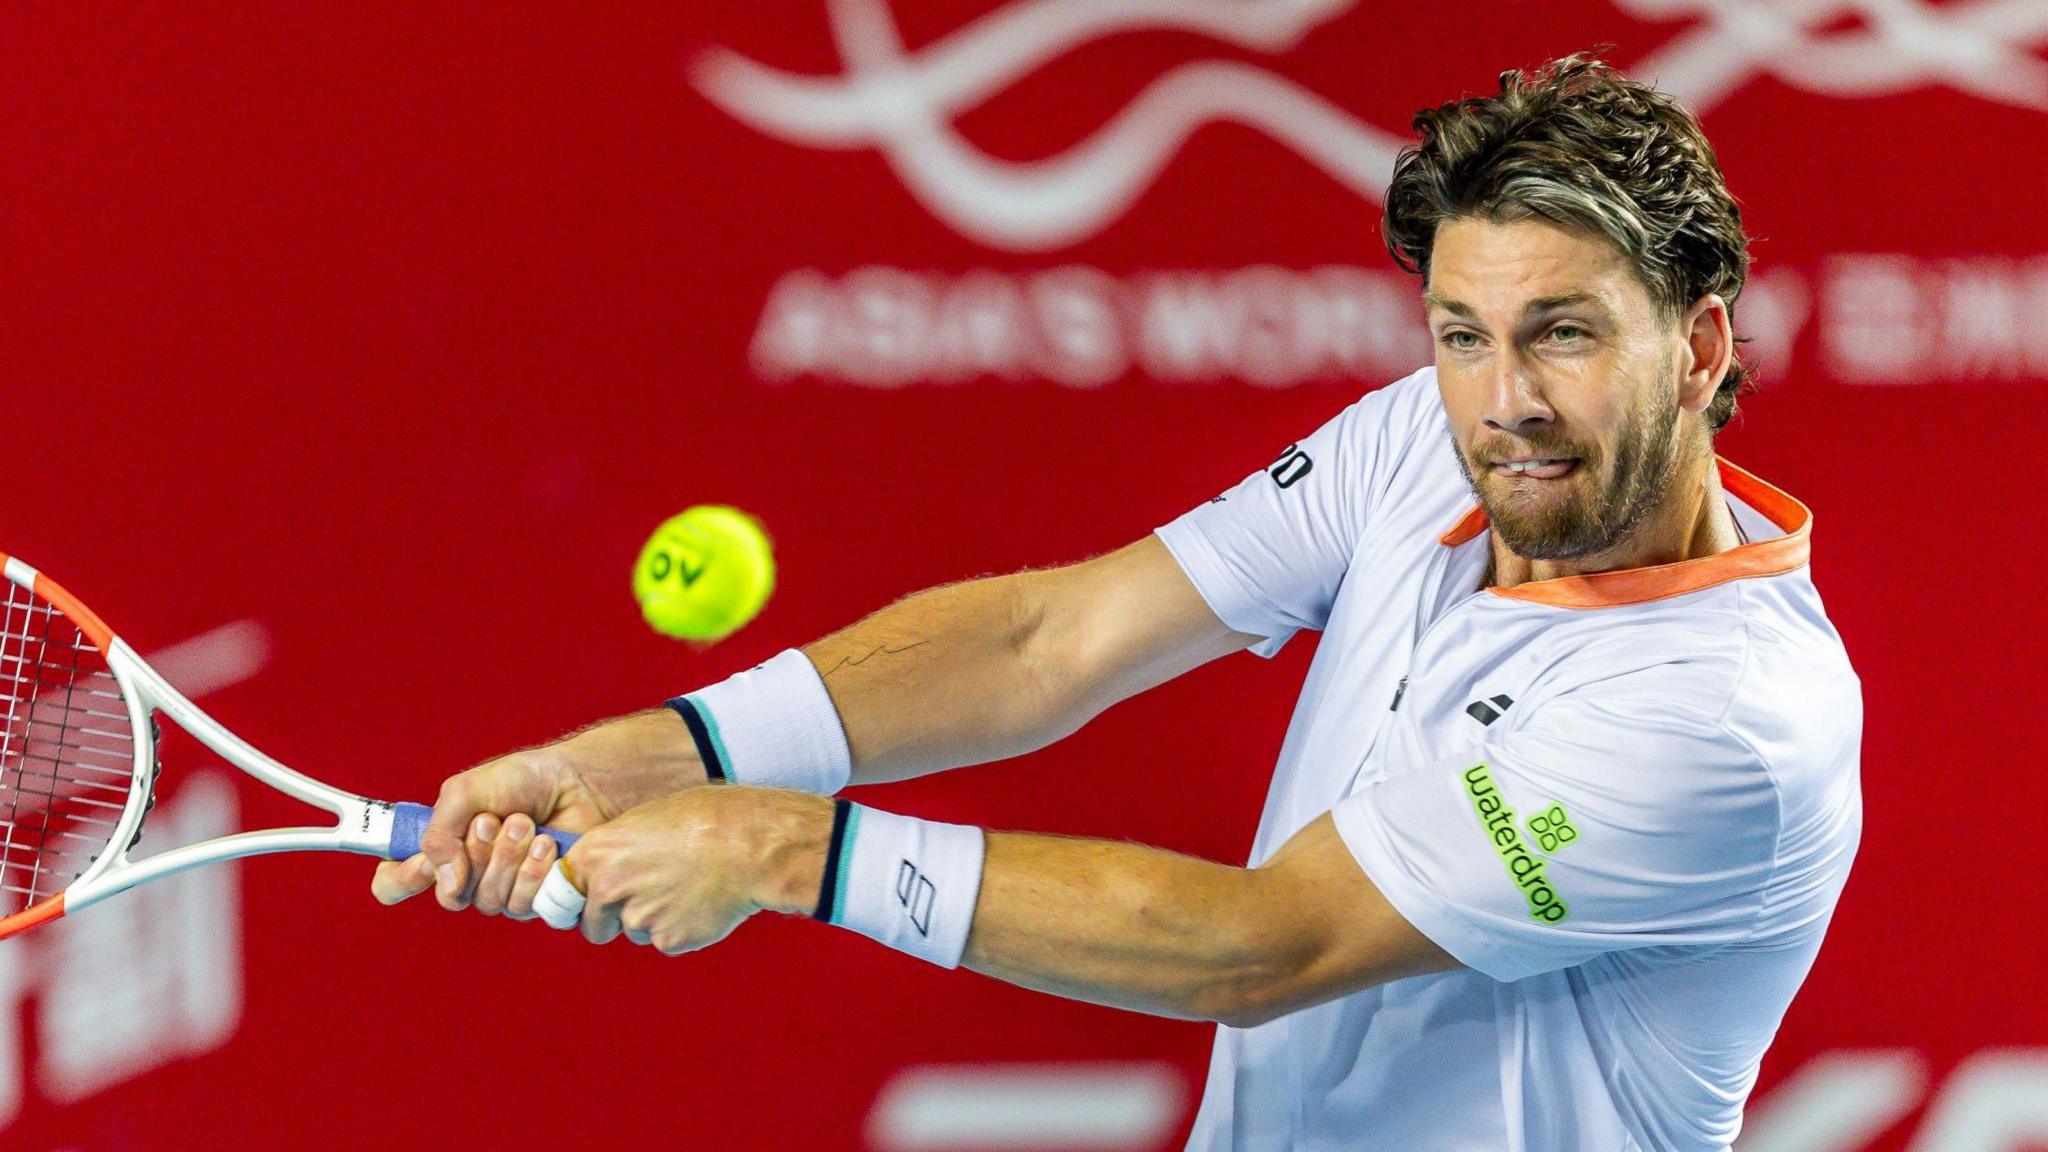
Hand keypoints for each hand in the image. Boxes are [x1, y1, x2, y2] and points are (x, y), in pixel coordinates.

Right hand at [370, 707, 707, 912]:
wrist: (581, 781)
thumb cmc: (525, 780)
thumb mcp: (467, 792)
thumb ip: (438, 834)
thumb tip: (444, 885)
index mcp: (442, 848)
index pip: (396, 882)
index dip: (398, 880)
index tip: (416, 865)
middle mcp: (471, 875)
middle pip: (451, 897)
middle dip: (475, 856)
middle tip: (495, 821)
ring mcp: (507, 889)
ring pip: (492, 902)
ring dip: (508, 860)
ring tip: (528, 825)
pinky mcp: (544, 899)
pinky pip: (529, 907)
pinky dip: (536, 873)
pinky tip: (549, 846)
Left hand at [566, 786, 833, 952]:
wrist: (750, 845)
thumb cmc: (706, 819)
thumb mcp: (649, 818)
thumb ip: (618, 849)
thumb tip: (606, 868)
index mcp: (598, 853)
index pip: (563, 891)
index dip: (579, 897)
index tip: (589, 901)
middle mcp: (609, 889)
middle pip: (594, 924)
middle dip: (615, 918)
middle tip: (649, 897)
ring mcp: (638, 919)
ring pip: (635, 932)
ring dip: (654, 920)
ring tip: (687, 887)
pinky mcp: (668, 941)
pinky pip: (667, 941)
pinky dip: (682, 928)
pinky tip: (703, 901)